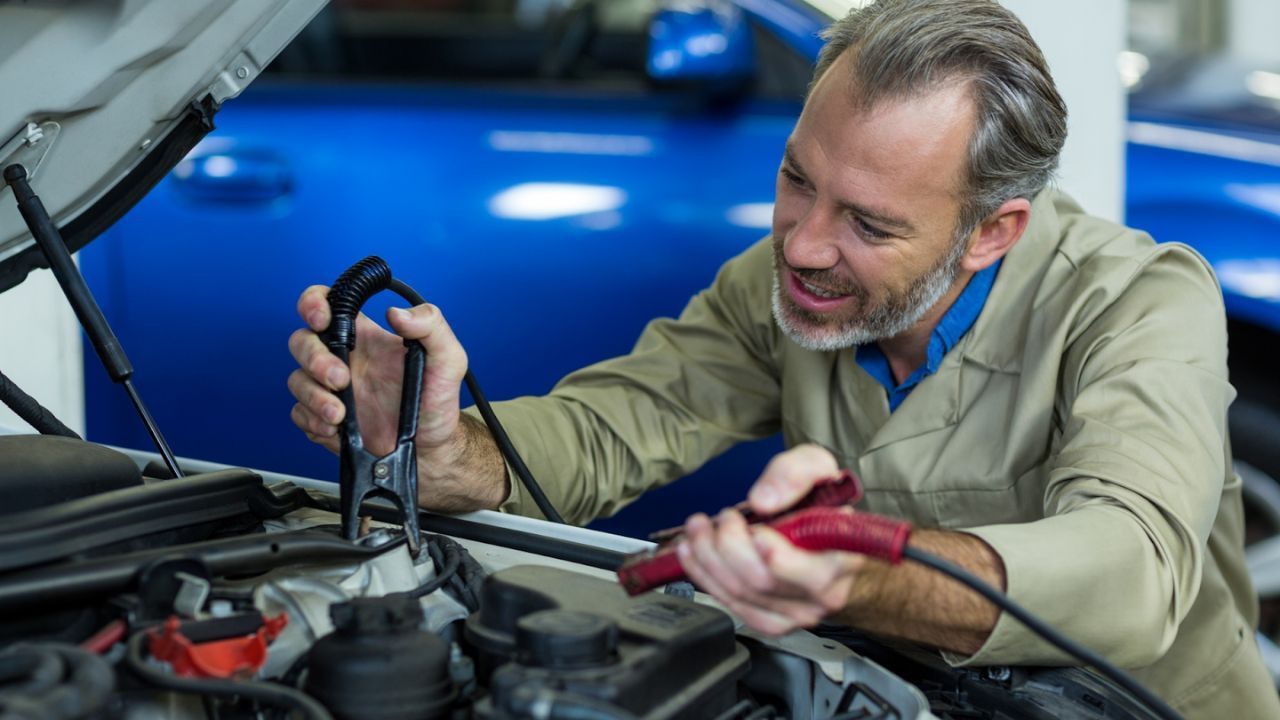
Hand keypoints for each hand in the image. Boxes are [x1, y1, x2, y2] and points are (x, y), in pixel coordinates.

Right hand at [287, 285, 505, 510]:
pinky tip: (336, 429)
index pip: (329, 303)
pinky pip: (299, 413)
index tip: (321, 318)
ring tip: (340, 414)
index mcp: (367, 336)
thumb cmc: (437, 402)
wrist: (430, 448)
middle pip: (302, 341)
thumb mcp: (449, 359)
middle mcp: (345, 358)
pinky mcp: (324, 417)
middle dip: (314, 358)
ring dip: (313, 396)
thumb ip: (432, 327)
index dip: (314, 303)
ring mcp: (332, 389)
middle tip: (341, 379)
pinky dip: (312, 421)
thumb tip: (398, 313)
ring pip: (297, 380)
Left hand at [676, 444, 864, 634]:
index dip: (777, 556)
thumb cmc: (823, 505)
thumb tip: (762, 500)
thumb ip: (794, 473)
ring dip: (708, 558)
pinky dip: (704, 576)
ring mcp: (796, 613)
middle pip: (762, 582)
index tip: (755, 532)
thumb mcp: (818, 469)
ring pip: (740, 594)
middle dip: (728, 545)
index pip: (812, 574)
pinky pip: (732, 605)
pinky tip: (692, 553)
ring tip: (698, 529)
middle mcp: (823, 595)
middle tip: (723, 516)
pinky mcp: (771, 620)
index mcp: (843, 560)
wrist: (826, 537)